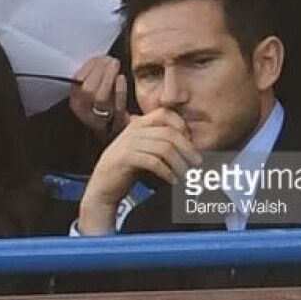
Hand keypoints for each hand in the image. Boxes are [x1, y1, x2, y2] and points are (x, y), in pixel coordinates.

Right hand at [69, 56, 128, 139]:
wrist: (114, 130)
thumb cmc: (104, 105)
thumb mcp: (92, 92)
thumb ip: (92, 77)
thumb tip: (99, 59)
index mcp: (75, 102)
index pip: (77, 83)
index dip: (88, 68)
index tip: (98, 58)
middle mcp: (84, 113)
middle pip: (87, 91)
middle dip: (99, 70)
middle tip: (109, 59)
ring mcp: (100, 119)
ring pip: (100, 98)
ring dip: (108, 77)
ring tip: (115, 64)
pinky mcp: (116, 124)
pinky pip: (117, 106)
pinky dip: (119, 90)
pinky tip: (121, 77)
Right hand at [78, 109, 200, 234]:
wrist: (103, 185)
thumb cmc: (127, 168)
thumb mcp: (143, 149)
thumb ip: (159, 143)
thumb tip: (188, 146)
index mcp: (139, 124)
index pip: (165, 114)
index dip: (182, 126)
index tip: (191, 143)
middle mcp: (134, 130)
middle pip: (169, 132)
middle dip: (187, 148)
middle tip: (197, 162)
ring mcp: (129, 143)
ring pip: (164, 147)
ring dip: (180, 163)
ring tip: (187, 174)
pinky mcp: (126, 158)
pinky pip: (154, 162)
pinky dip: (167, 172)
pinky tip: (173, 180)